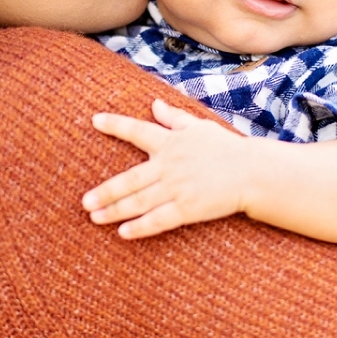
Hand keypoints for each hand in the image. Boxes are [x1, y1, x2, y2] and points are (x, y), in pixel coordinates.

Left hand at [82, 98, 252, 237]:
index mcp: (171, 142)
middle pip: (130, 179)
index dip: (116, 125)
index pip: (138, 131)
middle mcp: (169, 165)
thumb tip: (154, 104)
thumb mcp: (199, 127)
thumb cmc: (226, 148)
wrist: (252, 172)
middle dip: (105, 191)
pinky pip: (159, 220)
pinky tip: (123, 233)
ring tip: (94, 218)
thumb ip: (173, 118)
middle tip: (84, 201)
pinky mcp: (188, 208)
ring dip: (115, 210)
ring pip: (139, 202)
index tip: (95, 120)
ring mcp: (178, 188)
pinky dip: (141, 227)